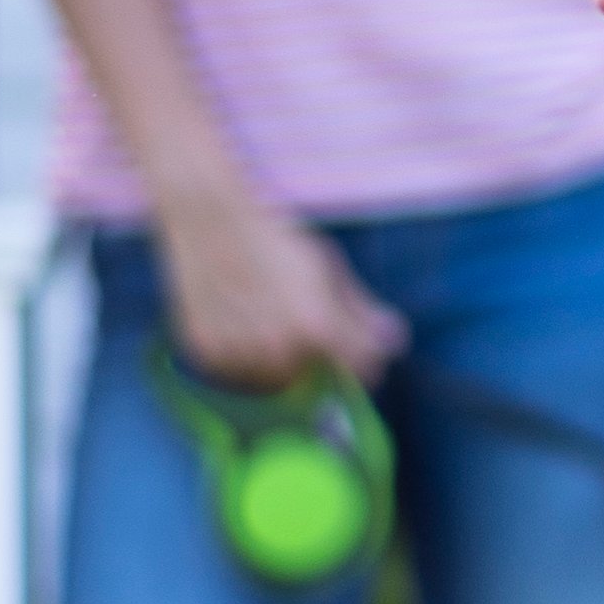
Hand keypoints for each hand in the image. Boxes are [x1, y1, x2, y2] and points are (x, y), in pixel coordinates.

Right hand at [149, 188, 403, 389]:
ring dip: (280, 364)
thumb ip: (362, 312)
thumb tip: (395, 342)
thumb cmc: (276, 239)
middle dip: (317, 360)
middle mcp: (279, 350)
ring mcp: (241, 356)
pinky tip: (242, 323)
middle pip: (317, 380)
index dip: (367, 359)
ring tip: (268, 320)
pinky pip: (238, 375)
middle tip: (299, 322)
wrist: (209, 220)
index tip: (359, 350)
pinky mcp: (209, 354)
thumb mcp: (329, 268)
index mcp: (318, 327)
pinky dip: (245, 359)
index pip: (363, 370)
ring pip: (275, 383)